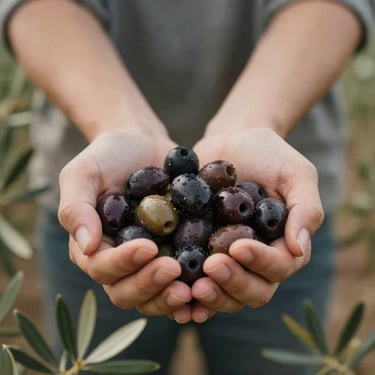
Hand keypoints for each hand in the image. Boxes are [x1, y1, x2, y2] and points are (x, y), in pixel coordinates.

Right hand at [58, 129, 196, 320]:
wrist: (142, 144)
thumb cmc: (107, 156)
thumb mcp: (84, 173)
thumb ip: (76, 208)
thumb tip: (87, 246)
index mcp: (95, 246)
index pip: (102, 268)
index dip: (123, 264)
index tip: (148, 247)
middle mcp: (120, 261)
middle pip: (127, 292)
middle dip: (149, 284)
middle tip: (174, 269)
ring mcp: (149, 261)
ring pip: (154, 296)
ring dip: (171, 297)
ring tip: (194, 287)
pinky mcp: (174, 253)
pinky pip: (181, 282)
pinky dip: (193, 293)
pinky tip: (210, 288)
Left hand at [188, 127, 322, 316]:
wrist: (233, 142)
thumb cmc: (270, 155)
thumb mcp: (296, 173)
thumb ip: (306, 208)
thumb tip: (299, 249)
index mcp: (283, 246)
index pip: (279, 267)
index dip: (261, 263)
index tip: (238, 247)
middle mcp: (258, 261)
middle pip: (254, 291)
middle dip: (234, 282)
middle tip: (211, 267)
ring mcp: (230, 260)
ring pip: (227, 294)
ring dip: (213, 294)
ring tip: (193, 285)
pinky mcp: (203, 253)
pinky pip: (198, 282)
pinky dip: (189, 293)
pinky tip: (176, 289)